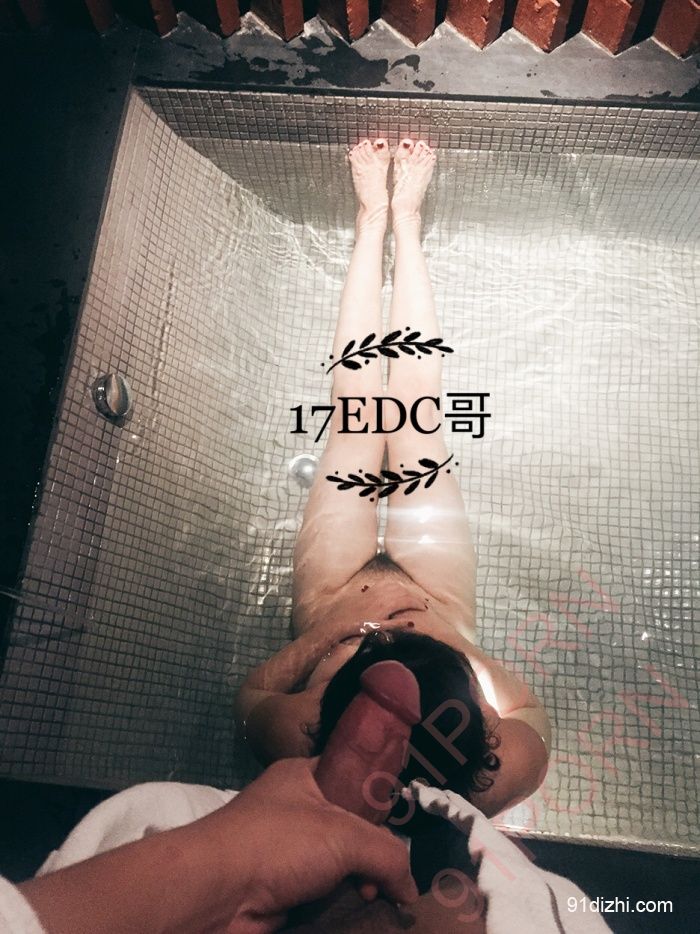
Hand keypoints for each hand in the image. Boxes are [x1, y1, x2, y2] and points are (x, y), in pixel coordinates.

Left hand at [204, 757, 417, 931]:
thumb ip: (388, 855)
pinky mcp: (280, 890)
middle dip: (374, 854)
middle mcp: (294, 809)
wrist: (216, 894)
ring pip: (338, 866)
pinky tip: (361, 913)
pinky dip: (341, 904)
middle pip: (350, 829)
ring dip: (360, 884)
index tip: (404, 827)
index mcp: (304, 776)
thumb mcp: (346, 836)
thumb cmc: (279, 844)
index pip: (353, 778)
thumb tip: (410, 889)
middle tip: (393, 878)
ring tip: (381, 901)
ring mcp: (285, 852)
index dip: (380, 801)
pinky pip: (323, 894)